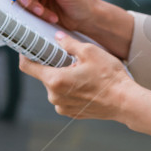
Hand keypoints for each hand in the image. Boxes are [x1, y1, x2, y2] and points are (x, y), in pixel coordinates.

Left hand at [19, 32, 133, 120]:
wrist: (125, 101)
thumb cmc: (109, 77)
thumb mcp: (89, 51)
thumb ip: (69, 44)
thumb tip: (58, 37)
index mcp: (55, 80)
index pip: (28, 67)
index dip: (25, 55)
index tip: (28, 48)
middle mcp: (55, 96)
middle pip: (45, 75)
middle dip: (54, 65)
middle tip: (70, 57)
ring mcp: (63, 106)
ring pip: (55, 86)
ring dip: (64, 76)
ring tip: (83, 71)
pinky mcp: (72, 112)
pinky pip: (64, 96)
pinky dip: (71, 88)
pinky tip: (86, 83)